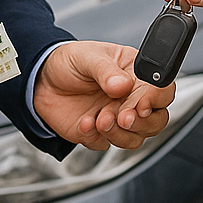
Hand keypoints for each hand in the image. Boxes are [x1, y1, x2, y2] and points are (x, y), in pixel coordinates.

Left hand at [34, 41, 173, 149]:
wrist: (40, 81)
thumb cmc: (70, 62)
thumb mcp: (88, 57)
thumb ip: (106, 71)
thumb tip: (122, 85)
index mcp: (136, 74)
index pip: (162, 89)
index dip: (156, 99)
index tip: (141, 105)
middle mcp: (131, 98)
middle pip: (157, 120)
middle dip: (141, 123)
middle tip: (121, 117)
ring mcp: (117, 118)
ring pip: (136, 138)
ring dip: (119, 133)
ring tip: (99, 119)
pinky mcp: (100, 134)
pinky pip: (106, 145)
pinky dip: (94, 137)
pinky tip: (84, 122)